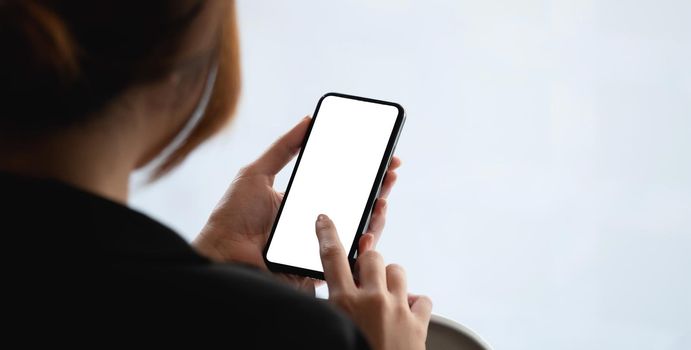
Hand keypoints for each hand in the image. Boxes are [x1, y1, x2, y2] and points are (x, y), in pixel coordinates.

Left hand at [193, 117, 401, 292]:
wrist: (221, 253)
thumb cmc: (232, 216)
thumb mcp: (257, 173)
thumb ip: (283, 148)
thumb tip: (307, 120)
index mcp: (306, 202)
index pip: (343, 185)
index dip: (365, 172)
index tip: (383, 156)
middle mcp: (318, 224)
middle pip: (357, 206)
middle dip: (379, 188)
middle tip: (391, 170)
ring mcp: (321, 246)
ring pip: (360, 232)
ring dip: (377, 214)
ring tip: (382, 196)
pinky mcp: (321, 267)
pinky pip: (350, 259)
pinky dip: (364, 245)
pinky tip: (368, 227)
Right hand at [315, 214, 431, 349]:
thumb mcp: (331, 330)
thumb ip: (328, 308)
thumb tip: (327, 295)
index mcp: (343, 303)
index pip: (331, 256)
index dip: (327, 233)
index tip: (325, 219)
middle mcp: (372, 300)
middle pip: (372, 256)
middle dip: (367, 261)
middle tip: (364, 276)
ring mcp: (399, 309)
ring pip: (399, 271)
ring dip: (391, 280)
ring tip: (385, 297)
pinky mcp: (419, 324)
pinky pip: (423, 299)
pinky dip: (415, 304)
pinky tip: (406, 314)